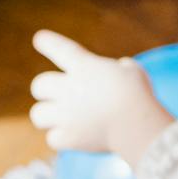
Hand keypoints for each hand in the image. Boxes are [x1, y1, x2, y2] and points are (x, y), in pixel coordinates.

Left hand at [30, 30, 173, 165]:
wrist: (138, 126)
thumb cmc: (140, 96)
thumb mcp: (133, 71)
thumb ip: (122, 68)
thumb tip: (121, 70)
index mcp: (83, 67)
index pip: (58, 48)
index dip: (47, 42)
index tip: (40, 39)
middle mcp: (69, 89)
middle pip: (39, 85)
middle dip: (45, 89)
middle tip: (55, 95)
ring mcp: (66, 115)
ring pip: (37, 115)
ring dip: (46, 116)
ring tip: (59, 118)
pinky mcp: (69, 138)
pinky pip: (53, 139)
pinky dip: (61, 139)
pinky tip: (71, 137)